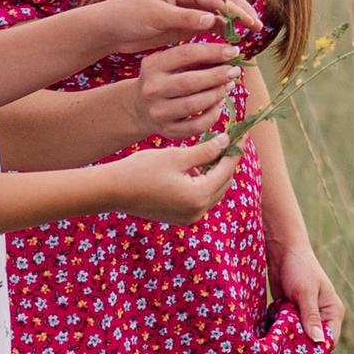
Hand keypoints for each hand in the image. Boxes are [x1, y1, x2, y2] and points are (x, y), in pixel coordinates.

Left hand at [91, 0, 259, 60]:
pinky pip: (210, 26)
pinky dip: (223, 32)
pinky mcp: (186, 24)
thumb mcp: (156, 16)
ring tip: (249, 38)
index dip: (236, 11)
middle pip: (224, 1)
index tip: (251, 23)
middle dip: (242, 13)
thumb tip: (212, 21)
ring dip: (234, 24)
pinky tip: (231, 43)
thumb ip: (185, 18)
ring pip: (220, 15)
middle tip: (258, 29)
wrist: (111, 27)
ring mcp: (189, 9)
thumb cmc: (129, 16)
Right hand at [103, 134, 238, 223]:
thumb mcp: (177, 156)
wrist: (113, 190)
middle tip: (225, 142)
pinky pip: (199, 199)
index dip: (234, 151)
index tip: (240, 135)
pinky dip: (201, 184)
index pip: (226, 170)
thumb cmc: (143, 170)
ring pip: (212, 192)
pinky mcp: (179, 217)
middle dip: (225, 163)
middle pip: (223, 183)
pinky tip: (193, 168)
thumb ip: (205, 151)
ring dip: (213, 174)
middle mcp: (197, 211)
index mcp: (199, 196)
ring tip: (207, 152)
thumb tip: (226, 142)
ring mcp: (188, 217)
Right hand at [132, 39, 243, 138]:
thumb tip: (229, 54)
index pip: (186, 54)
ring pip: (195, 104)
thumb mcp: (170, 63)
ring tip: (228, 86)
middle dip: (218, 75)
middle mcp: (152, 89)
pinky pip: (197, 125)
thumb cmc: (165, 79)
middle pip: (190, 82)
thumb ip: (195, 57)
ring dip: (217, 94)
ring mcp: (158, 112)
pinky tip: (218, 105)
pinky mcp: (168, 130)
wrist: (141, 107)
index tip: (233, 52)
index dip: (214, 52)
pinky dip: (212, 115)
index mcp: (152, 66)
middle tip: (234, 71)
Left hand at [270, 236, 342, 346]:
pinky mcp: (291, 315)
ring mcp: (305, 317)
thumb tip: (319, 341)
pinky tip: (272, 340)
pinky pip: (288, 331)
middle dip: (301, 348)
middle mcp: (322, 317)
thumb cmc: (300, 268)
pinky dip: (281, 334)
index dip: (317, 351)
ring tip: (277, 351)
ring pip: (299, 338)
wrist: (283, 253)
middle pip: (314, 341)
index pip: (329, 340)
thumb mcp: (305, 292)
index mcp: (332, 312)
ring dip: (289, 342)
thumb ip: (311, 316)